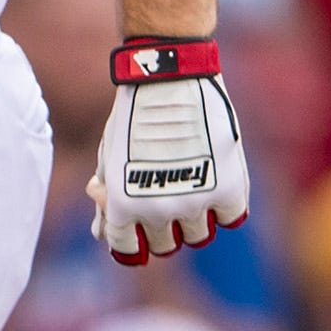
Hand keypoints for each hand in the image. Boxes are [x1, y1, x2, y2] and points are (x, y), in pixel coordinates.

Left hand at [89, 38, 251, 263]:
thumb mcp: (111, 158)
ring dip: (195, 218)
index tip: (139, 227)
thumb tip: (100, 235)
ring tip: (192, 185)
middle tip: (168, 198)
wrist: (169, 79)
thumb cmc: (133, 116)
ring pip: (198, 237)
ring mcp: (194, 203)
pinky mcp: (227, 189)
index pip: (127, 251)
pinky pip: (230, 218)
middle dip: (163, 228)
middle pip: (165, 246)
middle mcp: (156, 212)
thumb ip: (108, 199)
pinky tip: (216, 181)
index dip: (133, 239)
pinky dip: (225, 206)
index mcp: (121, 207)